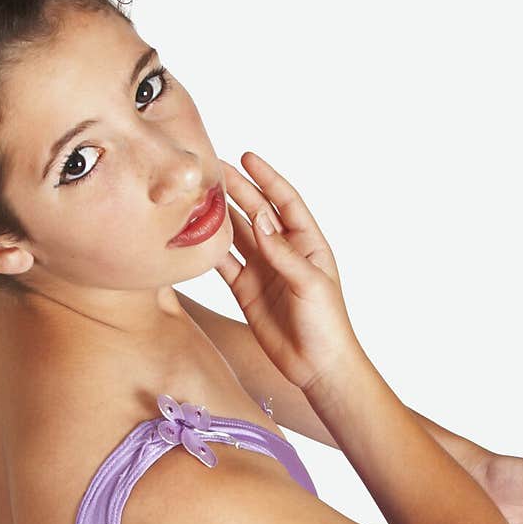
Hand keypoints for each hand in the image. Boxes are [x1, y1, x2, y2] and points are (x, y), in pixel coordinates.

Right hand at [214, 152, 359, 391]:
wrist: (317, 366)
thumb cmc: (327, 324)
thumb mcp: (310, 284)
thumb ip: (284, 253)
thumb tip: (260, 220)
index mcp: (307, 243)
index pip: (285, 202)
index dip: (266, 179)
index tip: (247, 158)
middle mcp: (283, 252)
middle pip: (256, 213)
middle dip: (237, 190)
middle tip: (213, 169)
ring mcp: (263, 270)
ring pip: (238, 235)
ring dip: (221, 215)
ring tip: (199, 195)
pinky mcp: (246, 290)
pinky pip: (225, 264)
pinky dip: (211, 249)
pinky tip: (195, 234)